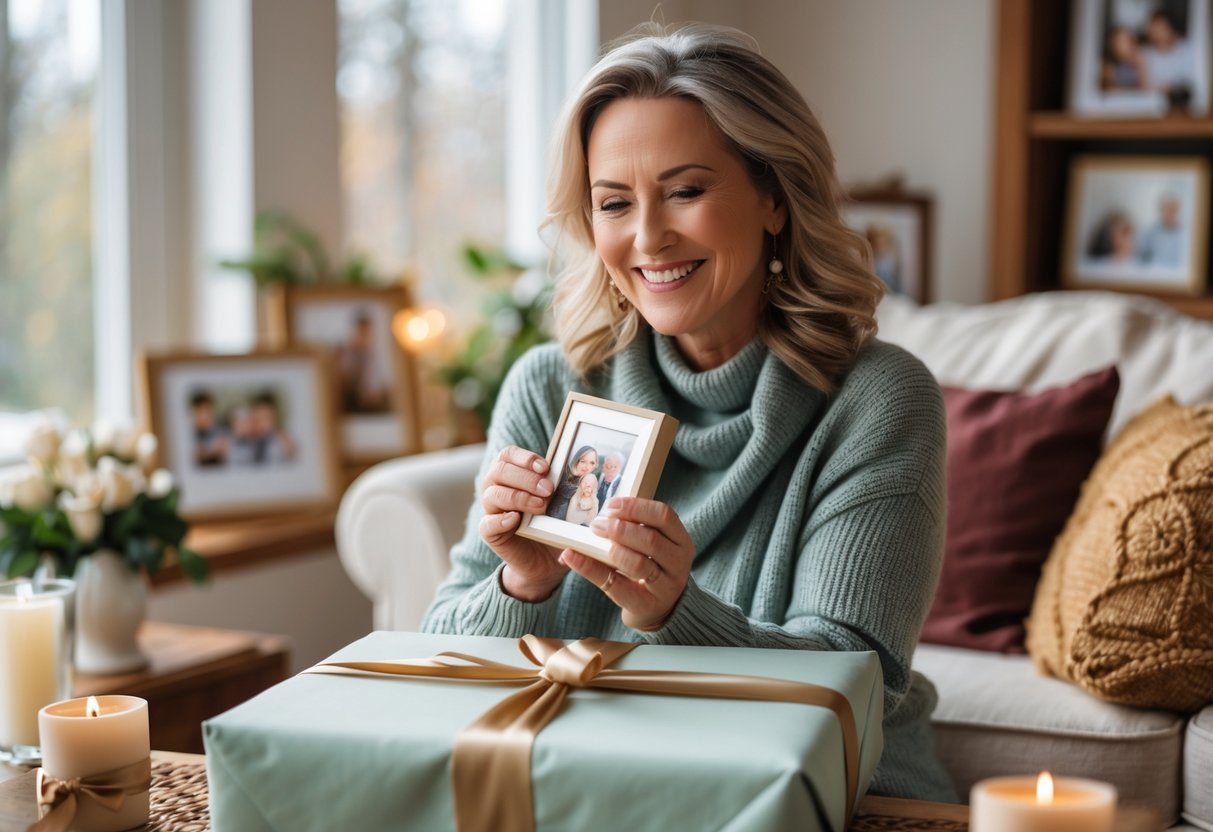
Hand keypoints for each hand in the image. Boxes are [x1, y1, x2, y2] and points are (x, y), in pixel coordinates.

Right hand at [478, 445, 566, 601]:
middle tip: (548, 489)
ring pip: (493, 494)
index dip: (524, 457)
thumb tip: (579, 470)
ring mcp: (491, 511)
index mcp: (510, 474)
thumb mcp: (560, 503)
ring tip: (541, 506)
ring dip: (518, 497)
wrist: (547, 560)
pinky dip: (500, 520)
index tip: (545, 467)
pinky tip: (515, 520)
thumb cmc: (553, 524)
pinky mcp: (491, 533)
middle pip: (499, 471)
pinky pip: (486, 524)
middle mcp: (496, 488)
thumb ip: (561, 486)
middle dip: (526, 477)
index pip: (507, 455)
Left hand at [560, 497, 693, 630]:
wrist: (657, 608)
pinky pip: (618, 586)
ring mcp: (666, 586)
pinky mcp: (647, 605)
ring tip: (592, 541)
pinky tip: (573, 557)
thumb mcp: (653, 545)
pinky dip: (591, 569)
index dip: (636, 507)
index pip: (664, 516)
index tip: (611, 505)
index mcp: (681, 540)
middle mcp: (678, 562)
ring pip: (639, 564)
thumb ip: (634, 528)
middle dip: (620, 529)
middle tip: (596, 525)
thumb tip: (599, 514)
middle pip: (651, 539)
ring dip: (612, 550)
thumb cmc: (651, 567)